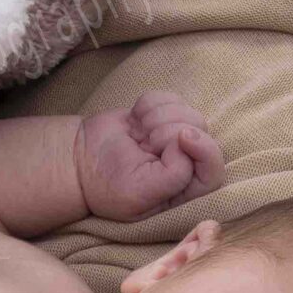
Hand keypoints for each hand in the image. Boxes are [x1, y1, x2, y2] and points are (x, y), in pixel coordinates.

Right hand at [77, 91, 223, 221]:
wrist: (78, 161)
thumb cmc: (107, 186)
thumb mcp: (139, 195)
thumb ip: (175, 177)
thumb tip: (189, 141)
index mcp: (184, 192)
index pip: (213, 170)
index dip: (205, 150)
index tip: (182, 137)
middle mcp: (185, 165)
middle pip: (203, 134)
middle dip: (170, 130)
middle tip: (144, 143)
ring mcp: (176, 138)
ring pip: (188, 113)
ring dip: (158, 116)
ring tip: (138, 133)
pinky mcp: (163, 116)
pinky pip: (170, 98)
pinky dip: (149, 104)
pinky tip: (135, 120)